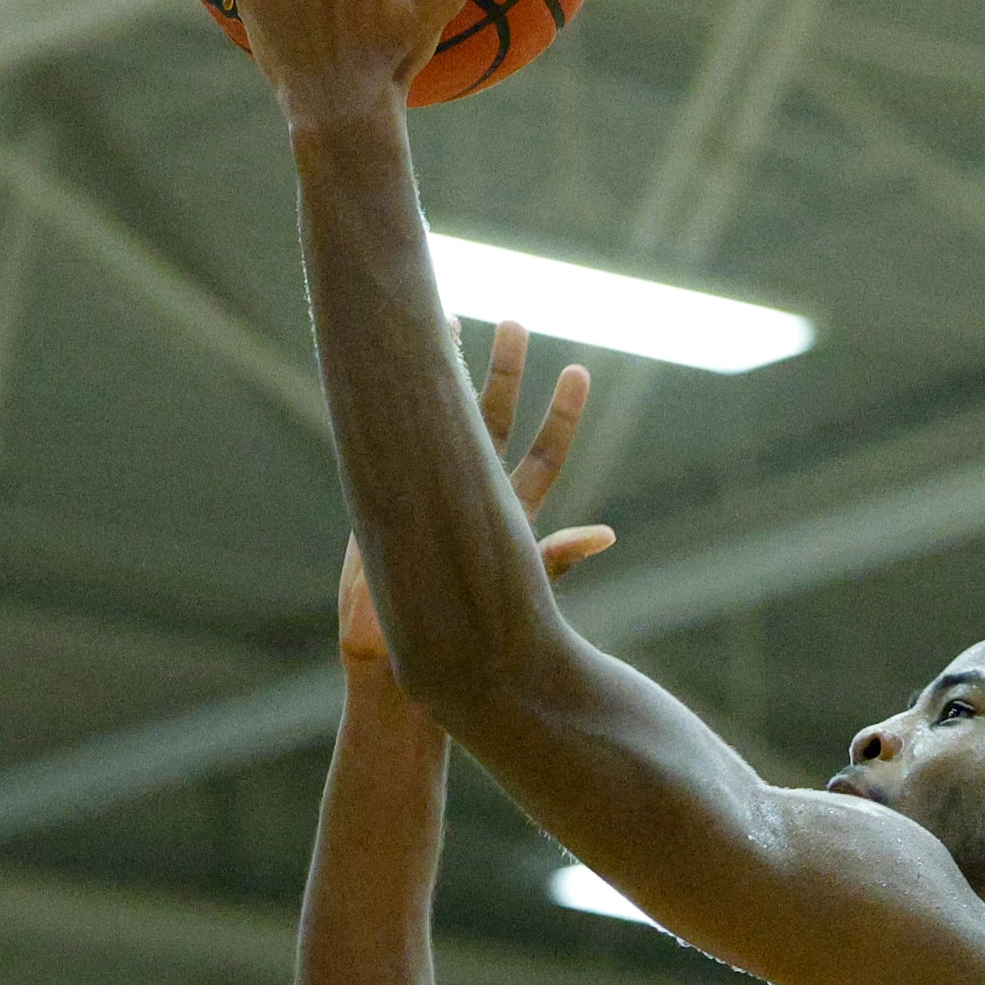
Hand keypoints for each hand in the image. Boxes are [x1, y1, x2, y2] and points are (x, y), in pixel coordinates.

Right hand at [339, 320, 610, 667]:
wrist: (396, 662)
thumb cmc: (460, 634)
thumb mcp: (516, 592)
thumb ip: (554, 558)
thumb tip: (606, 534)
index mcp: (505, 513)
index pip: (540, 454)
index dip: (560, 415)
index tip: (579, 371)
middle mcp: (468, 494)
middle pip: (492, 420)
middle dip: (504, 371)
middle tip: (515, 322)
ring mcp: (425, 492)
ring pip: (442, 422)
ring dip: (446, 376)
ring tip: (450, 324)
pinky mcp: (384, 500)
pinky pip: (389, 446)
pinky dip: (389, 411)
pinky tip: (379, 376)